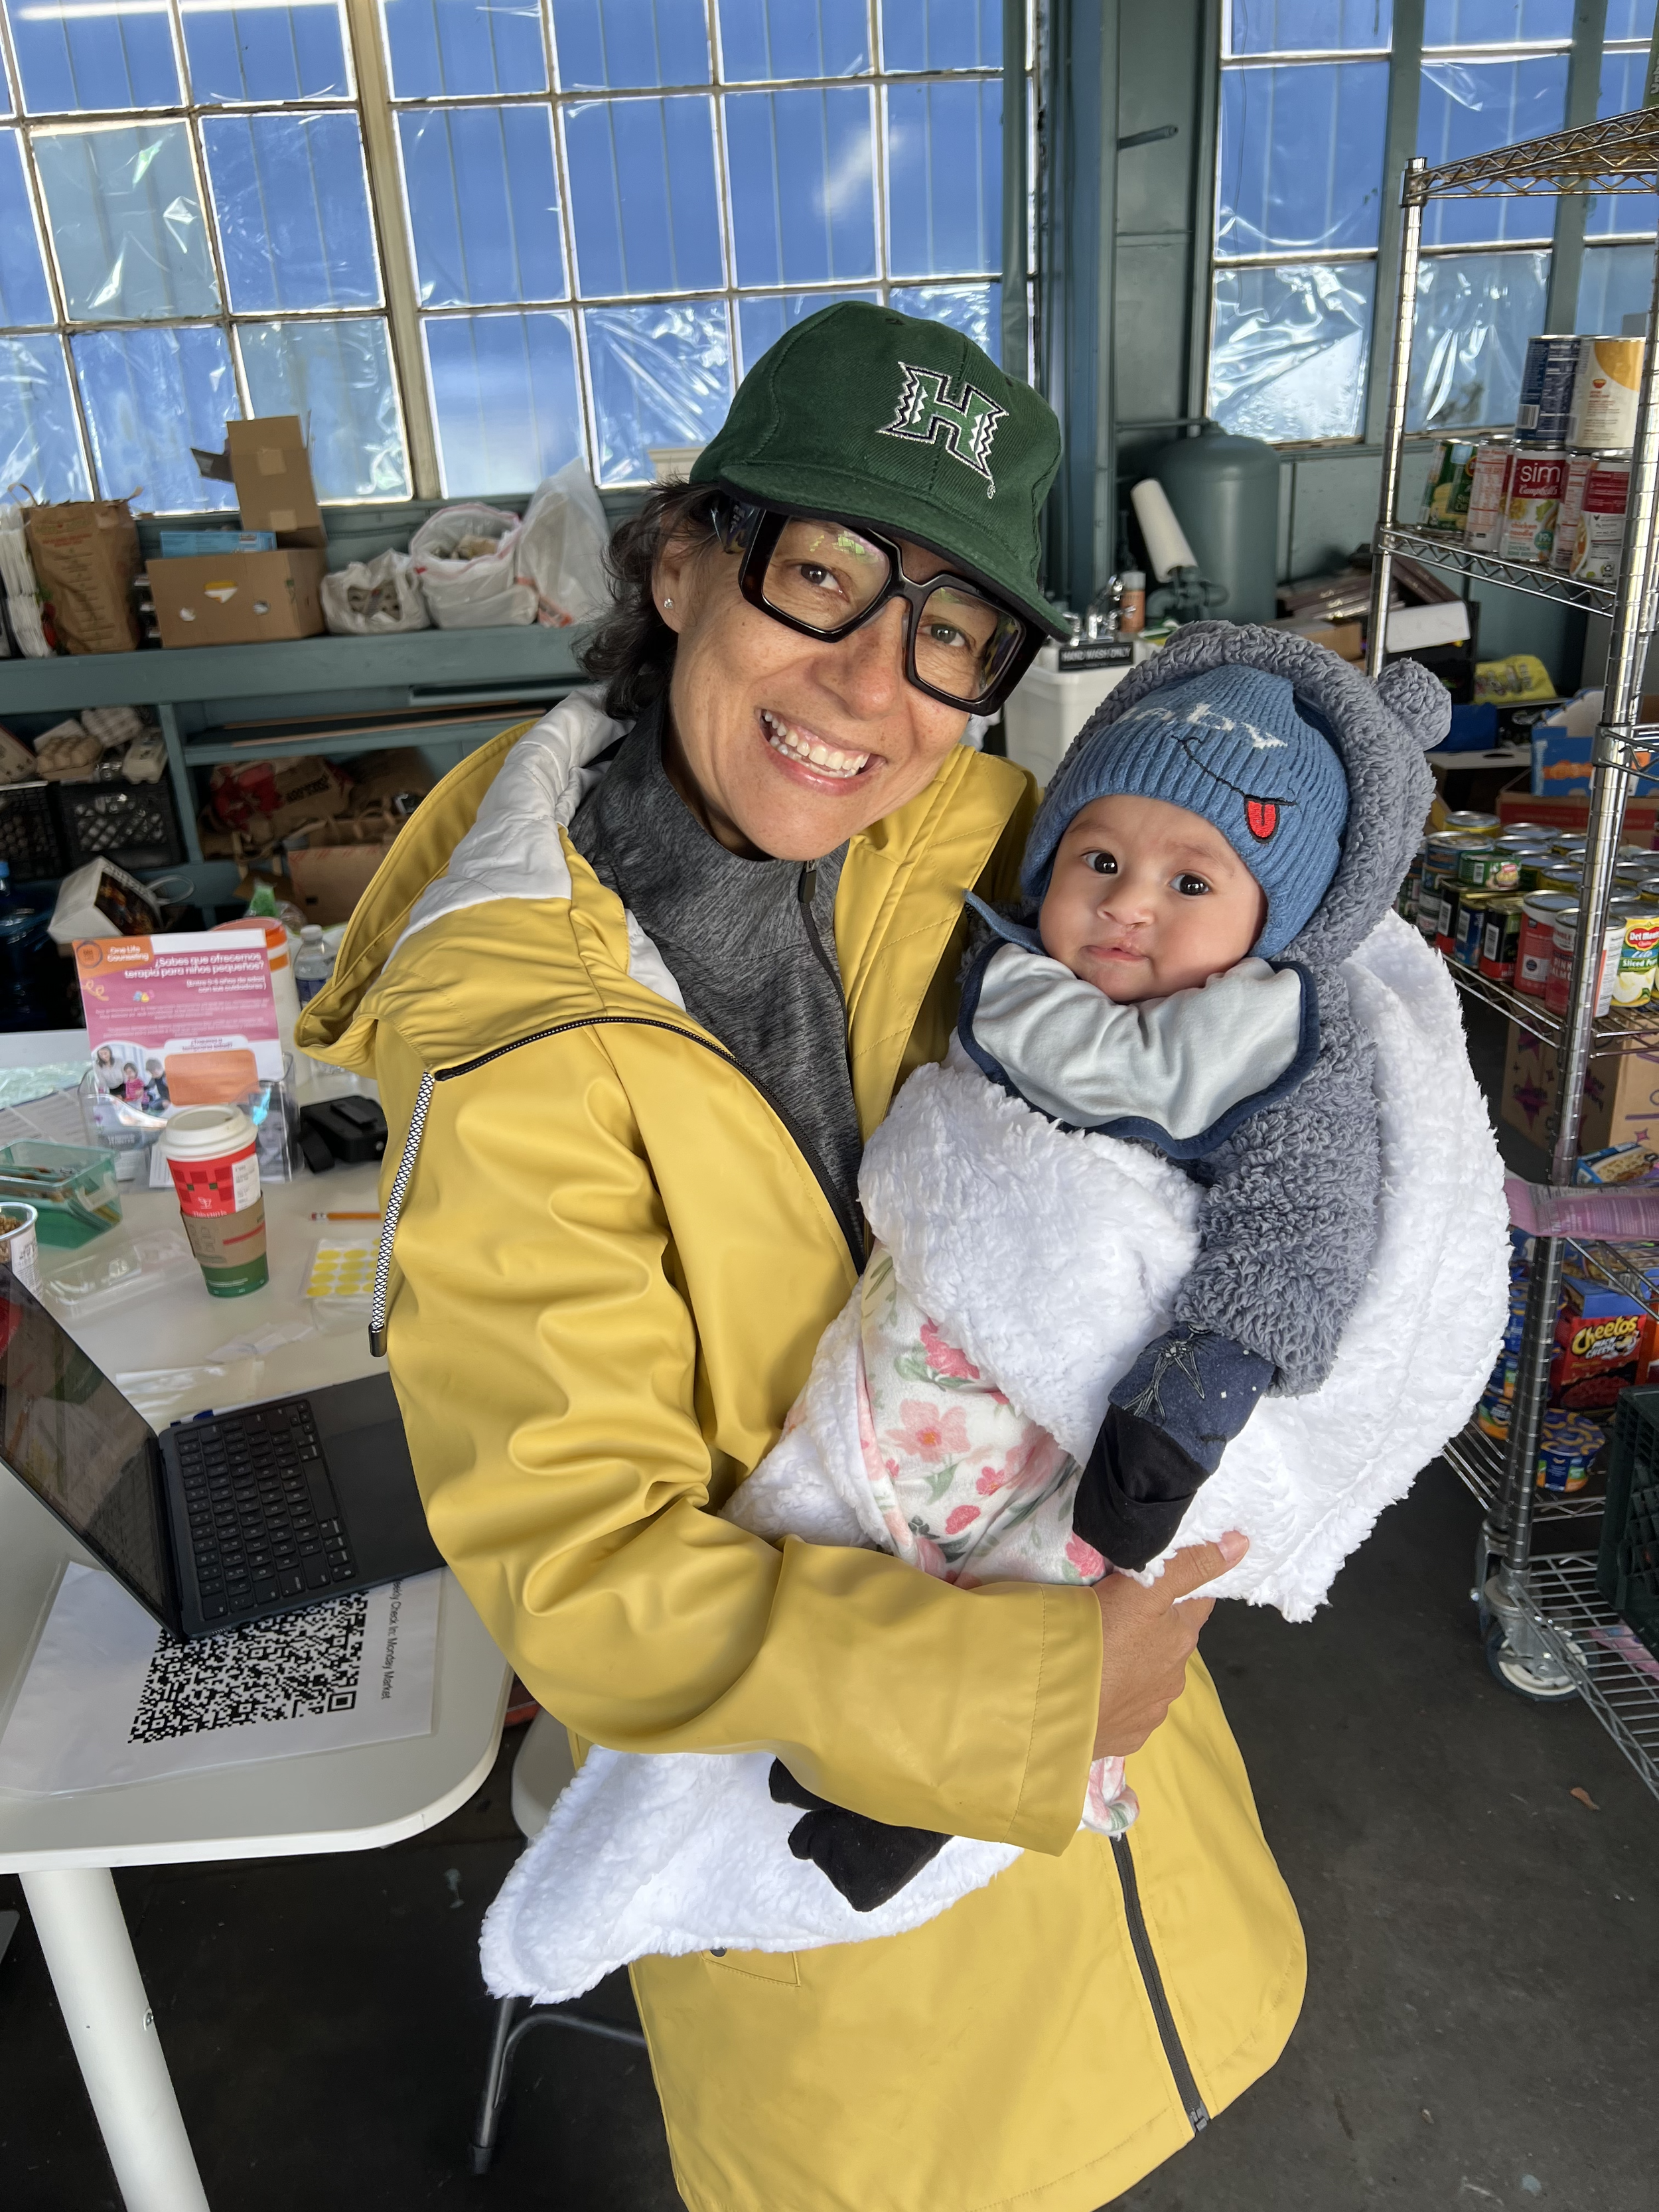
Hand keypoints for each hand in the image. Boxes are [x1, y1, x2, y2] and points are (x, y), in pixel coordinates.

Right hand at [1091, 1533, 1247, 1760]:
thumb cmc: (1100, 1637)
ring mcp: (1151, 1712)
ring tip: (1101, 1653)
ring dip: (1135, 1665)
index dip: (1181, 1585)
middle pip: (1171, 1641)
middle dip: (1153, 1628)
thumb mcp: (1143, 1590)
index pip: (1197, 1601)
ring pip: (1150, 1678)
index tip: (1157, 1577)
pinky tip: (1096, 1688)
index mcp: (1181, 1638)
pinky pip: (1128, 1711)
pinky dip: (1117, 1698)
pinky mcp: (1126, 1737)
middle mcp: (1175, 1678)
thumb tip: (1242, 1544)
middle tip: (1116, 1613)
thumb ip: (1189, 1565)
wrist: (1057, 1704)